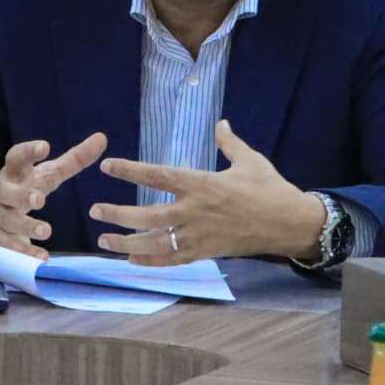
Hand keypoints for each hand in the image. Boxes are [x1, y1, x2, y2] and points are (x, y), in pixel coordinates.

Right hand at [0, 132, 107, 259]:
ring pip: (8, 221)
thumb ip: (74, 159)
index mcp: (14, 173)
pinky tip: (41, 257)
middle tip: (39, 199)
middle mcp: (2, 192)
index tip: (44, 146)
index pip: (16, 158)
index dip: (28, 151)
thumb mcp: (44, 173)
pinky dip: (24, 251)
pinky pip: (8, 245)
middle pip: (7, 192)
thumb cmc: (21, 187)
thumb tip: (102, 138)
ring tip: (46, 231)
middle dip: (22, 195)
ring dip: (26, 226)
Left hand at [90, 120, 326, 264]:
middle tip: (94, 210)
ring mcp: (199, 235)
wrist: (291, 223)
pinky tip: (131, 260)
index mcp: (202, 184)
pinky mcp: (206, 252)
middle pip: (149, 215)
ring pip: (156, 242)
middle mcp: (195, 211)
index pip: (158, 176)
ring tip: (102, 240)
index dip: (131, 171)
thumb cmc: (270, 189)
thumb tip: (221, 123)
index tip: (106, 166)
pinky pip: (173, 260)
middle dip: (119, 214)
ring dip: (127, 242)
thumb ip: (229, 143)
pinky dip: (151, 261)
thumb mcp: (250, 160)